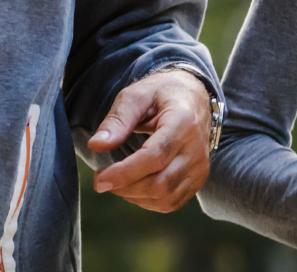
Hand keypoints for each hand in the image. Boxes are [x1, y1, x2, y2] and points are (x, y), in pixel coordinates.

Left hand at [88, 69, 212, 211]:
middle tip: (101, 178)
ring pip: (165, 198)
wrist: (194, 97)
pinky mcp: (198, 180)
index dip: (125, 173)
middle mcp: (196, 149)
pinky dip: (148, 201)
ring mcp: (200, 168)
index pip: (155, 157)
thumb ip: (117, 120)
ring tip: (116, 180)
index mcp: (183, 123)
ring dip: (134, 196)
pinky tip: (134, 186)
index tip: (99, 178)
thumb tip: (96, 145)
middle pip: (160, 184)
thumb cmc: (162, 94)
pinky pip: (172, 202)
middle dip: (124, 187)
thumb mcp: (137, 95)